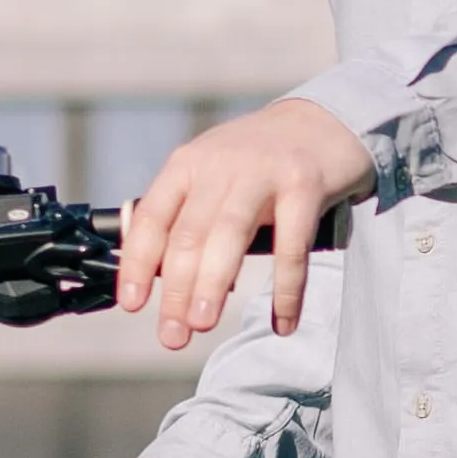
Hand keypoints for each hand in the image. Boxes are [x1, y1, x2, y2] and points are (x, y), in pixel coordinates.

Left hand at [117, 93, 377, 347]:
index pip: (152, 217)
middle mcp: (220, 165)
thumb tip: (168, 282)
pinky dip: (287, 289)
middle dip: (176, 289)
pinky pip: (291, 246)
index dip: (137, 262)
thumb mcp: (213, 175)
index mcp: (188, 165)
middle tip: (172, 335)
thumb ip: (190, 218)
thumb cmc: (260, 162)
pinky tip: (283, 322)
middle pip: (188, 234)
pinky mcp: (305, 184)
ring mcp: (263, 172)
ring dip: (212, 284)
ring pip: (228, 235)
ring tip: (202, 323)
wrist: (324, 122)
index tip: (132, 304)